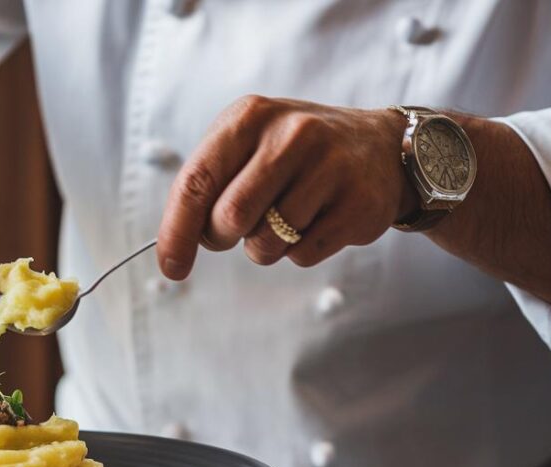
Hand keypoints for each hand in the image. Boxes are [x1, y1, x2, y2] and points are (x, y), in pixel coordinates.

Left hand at [157, 96, 414, 278]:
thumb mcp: (248, 146)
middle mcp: (292, 134)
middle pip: (230, 217)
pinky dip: (297, 250)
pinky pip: (302, 255)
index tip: (170, 267)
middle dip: (222, 237)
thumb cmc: (294, 155)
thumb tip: (173, 248)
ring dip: (263, 246)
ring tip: (285, 216)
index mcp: (250, 116)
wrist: (380, 148)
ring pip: (265, 243)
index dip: (176, 231)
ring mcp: (330, 167)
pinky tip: (316, 220)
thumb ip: (208, 186)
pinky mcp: (358, 205)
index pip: (196, 181)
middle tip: (236, 228)